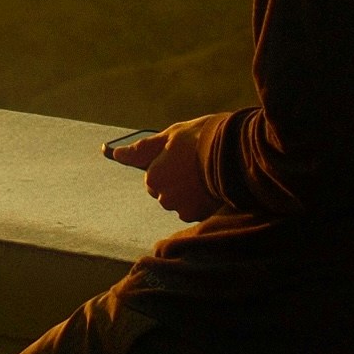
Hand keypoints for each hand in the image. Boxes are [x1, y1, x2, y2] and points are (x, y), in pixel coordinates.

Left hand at [105, 119, 228, 221]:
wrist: (236, 152)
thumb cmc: (201, 139)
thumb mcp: (170, 136)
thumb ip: (141, 150)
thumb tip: (116, 154)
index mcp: (153, 178)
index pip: (153, 177)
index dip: (167, 165)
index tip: (182, 157)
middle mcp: (164, 198)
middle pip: (166, 192)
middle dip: (176, 181)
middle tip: (195, 166)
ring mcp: (183, 209)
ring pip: (180, 202)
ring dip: (189, 192)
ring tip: (206, 175)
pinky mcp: (201, 216)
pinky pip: (195, 210)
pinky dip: (201, 201)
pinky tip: (212, 187)